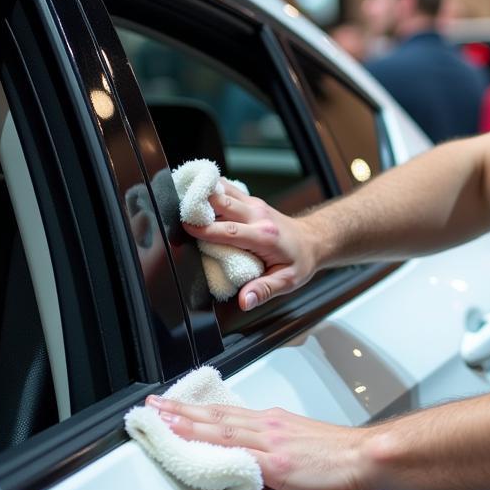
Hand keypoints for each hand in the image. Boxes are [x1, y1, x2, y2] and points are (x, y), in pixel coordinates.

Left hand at [145, 395, 365, 489]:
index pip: (226, 413)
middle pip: (216, 415)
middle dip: (180, 411)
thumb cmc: (341, 456)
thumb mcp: (303, 447)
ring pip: (219, 428)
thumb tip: (257, 463)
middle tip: (151, 406)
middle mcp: (268, 426)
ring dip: (185, 422)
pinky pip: (235, 453)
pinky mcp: (275, 463)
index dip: (196, 410)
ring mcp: (270, 443)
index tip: (172, 407)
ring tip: (159, 419)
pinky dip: (209, 445)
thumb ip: (276, 452)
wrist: (364, 457)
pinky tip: (193, 446)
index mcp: (274, 423)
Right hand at [182, 180, 318, 310]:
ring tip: (180, 194)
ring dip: (202, 191)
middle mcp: (258, 215)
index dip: (205, 229)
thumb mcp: (288, 281)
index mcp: (264, 236)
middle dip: (198, 203)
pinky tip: (195, 189)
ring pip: (222, 189)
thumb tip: (244, 302)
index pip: (229, 231)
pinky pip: (226, 188)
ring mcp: (254, 205)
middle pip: (222, 202)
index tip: (185, 229)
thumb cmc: (300, 260)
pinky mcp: (250, 201)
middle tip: (175, 207)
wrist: (314, 239)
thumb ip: (264, 290)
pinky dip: (210, 187)